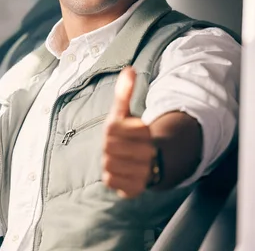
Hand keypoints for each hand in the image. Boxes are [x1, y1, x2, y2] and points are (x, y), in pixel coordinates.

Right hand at [102, 67, 156, 197]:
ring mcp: (109, 168)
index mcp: (110, 129)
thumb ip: (126, 92)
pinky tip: (139, 173)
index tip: (144, 130)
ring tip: (143, 161)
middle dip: (149, 150)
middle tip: (145, 147)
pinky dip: (142, 181)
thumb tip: (129, 69)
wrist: (126, 156)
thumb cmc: (128, 132)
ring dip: (147, 166)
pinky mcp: (114, 184)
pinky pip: (135, 185)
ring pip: (141, 170)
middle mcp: (106, 150)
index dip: (146, 131)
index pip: (139, 129)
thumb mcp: (127, 111)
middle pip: (143, 152)